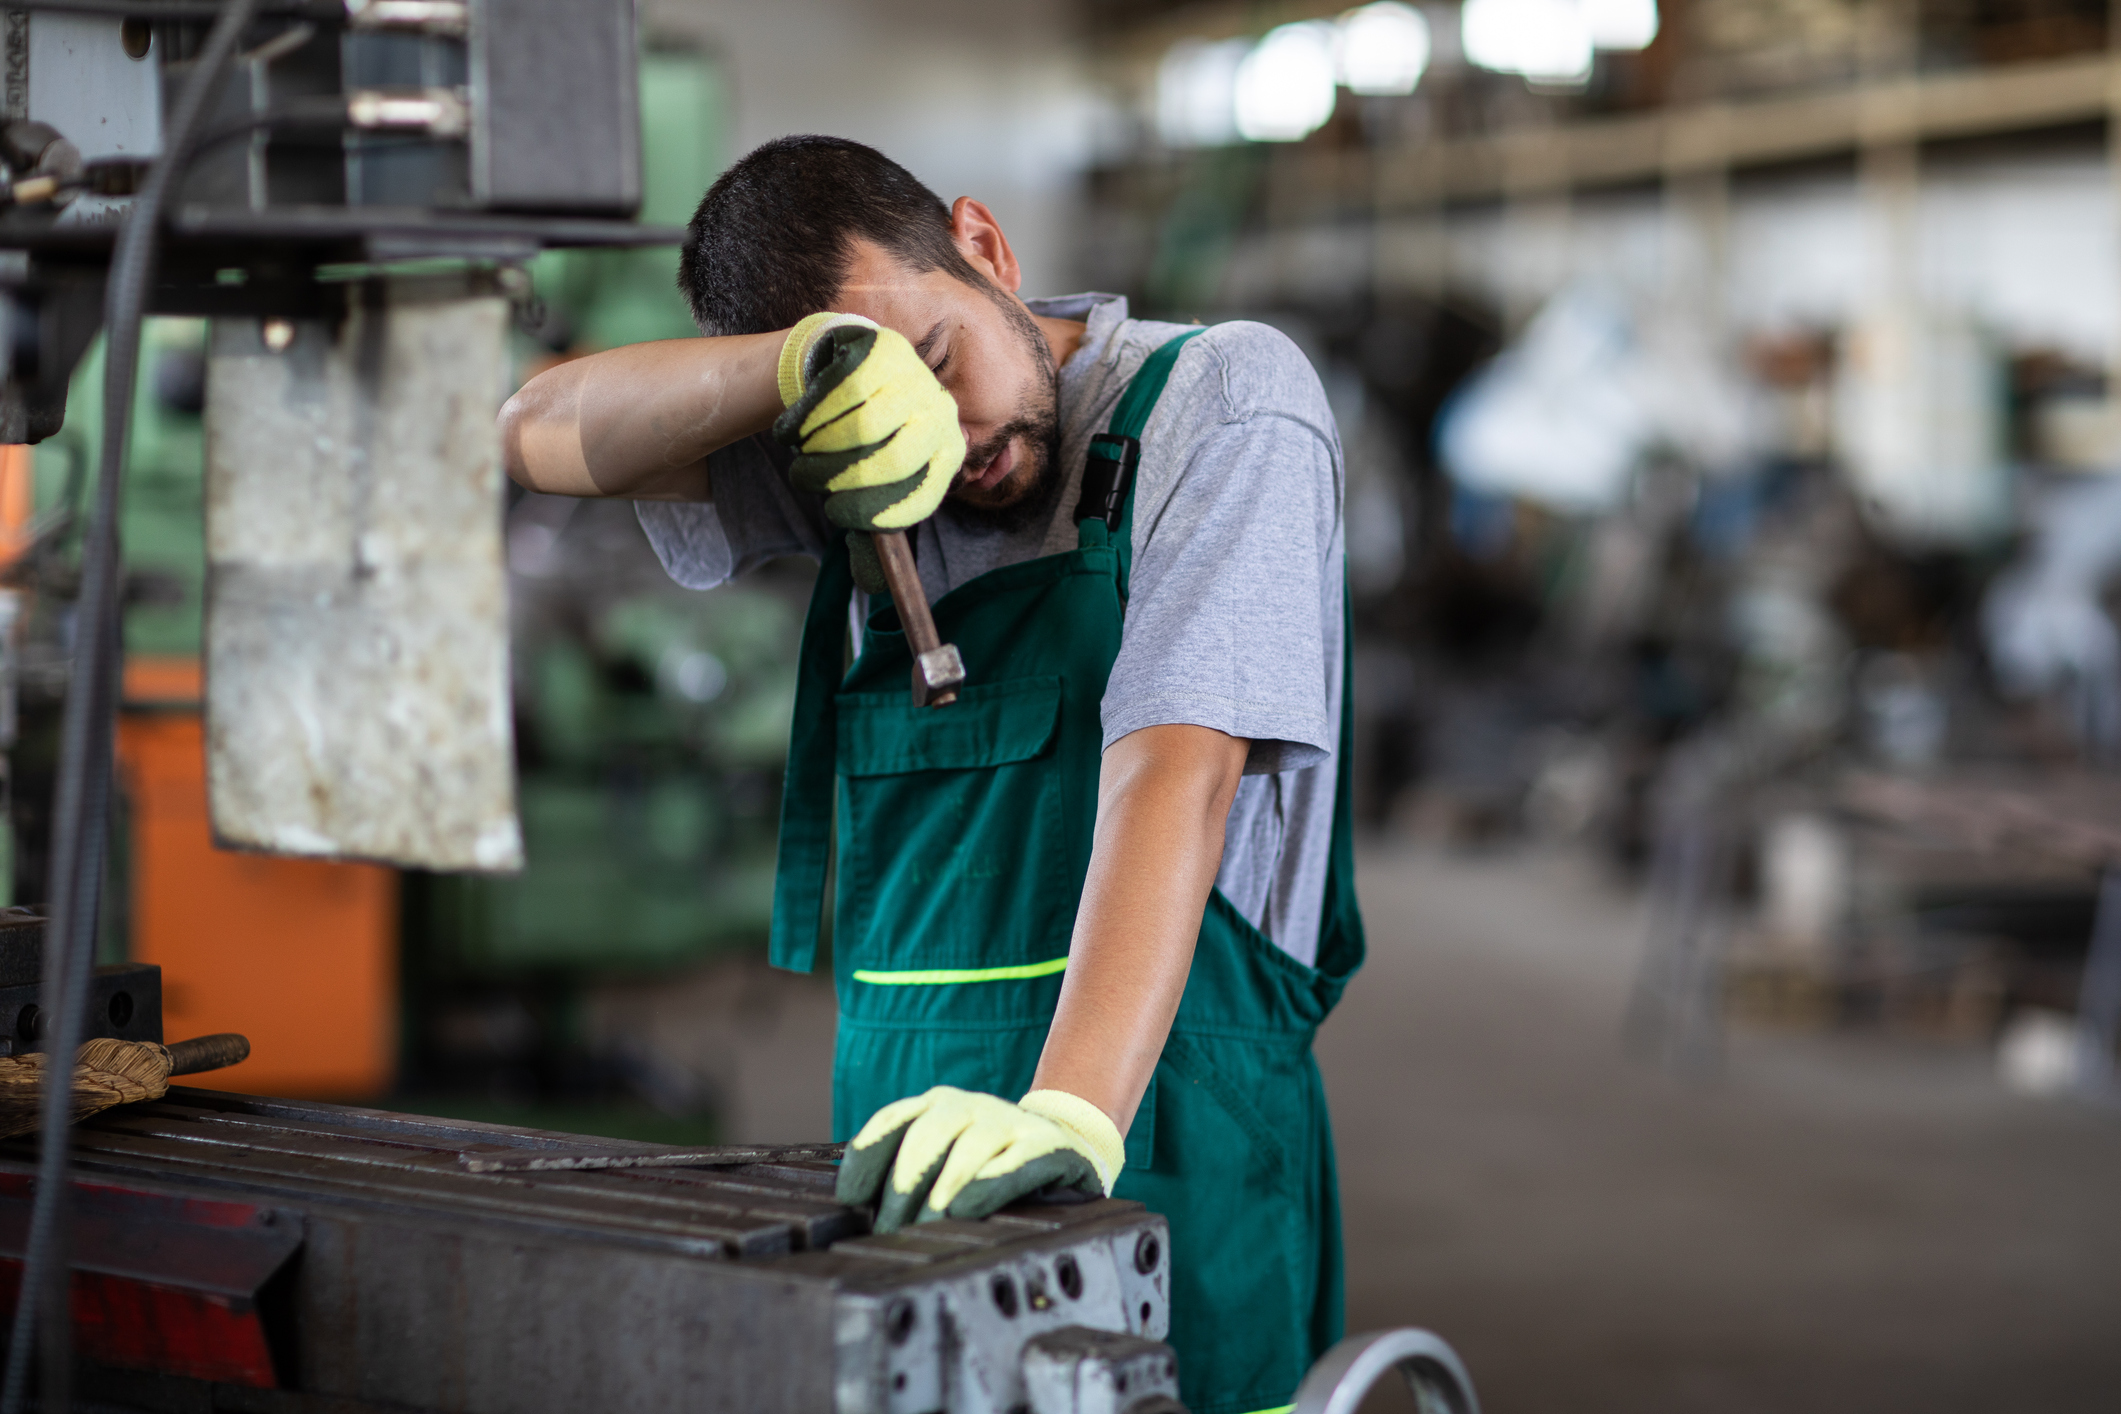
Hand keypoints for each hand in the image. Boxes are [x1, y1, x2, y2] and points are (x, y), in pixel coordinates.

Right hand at [774, 312, 964, 532]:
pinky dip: (812, 414)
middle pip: (894, 461)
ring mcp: (919, 377)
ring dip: (821, 446)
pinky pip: (845, 388)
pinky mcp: (887, 348)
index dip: (876, 512)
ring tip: (801, 450)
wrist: (848, 372)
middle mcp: (942, 413)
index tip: (836, 515)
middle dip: (840, 478)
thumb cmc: (861, 436)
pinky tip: (795, 426)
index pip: (921, 495)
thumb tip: (870, 571)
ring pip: (865, 425)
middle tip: (804, 480)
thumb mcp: (874, 475)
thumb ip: (874, 517)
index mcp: (947, 452)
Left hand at [835, 1085, 1125, 1231]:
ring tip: (926, 1227)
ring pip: (967, 1150)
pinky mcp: (1047, 1147)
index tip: (850, 1197)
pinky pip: (1013, 1164)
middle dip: (902, 1188)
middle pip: (925, 1138)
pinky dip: (988, 1184)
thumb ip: (911, 1174)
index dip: (867, 1156)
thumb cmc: (991, 1162)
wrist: (1067, 1142)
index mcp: (937, 1106)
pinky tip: (967, 1208)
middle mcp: (970, 1107)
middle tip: (889, 1232)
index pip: (892, 1120)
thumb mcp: (947, 1157)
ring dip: (942, 1191)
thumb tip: (860, 1212)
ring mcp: (1010, 1123)